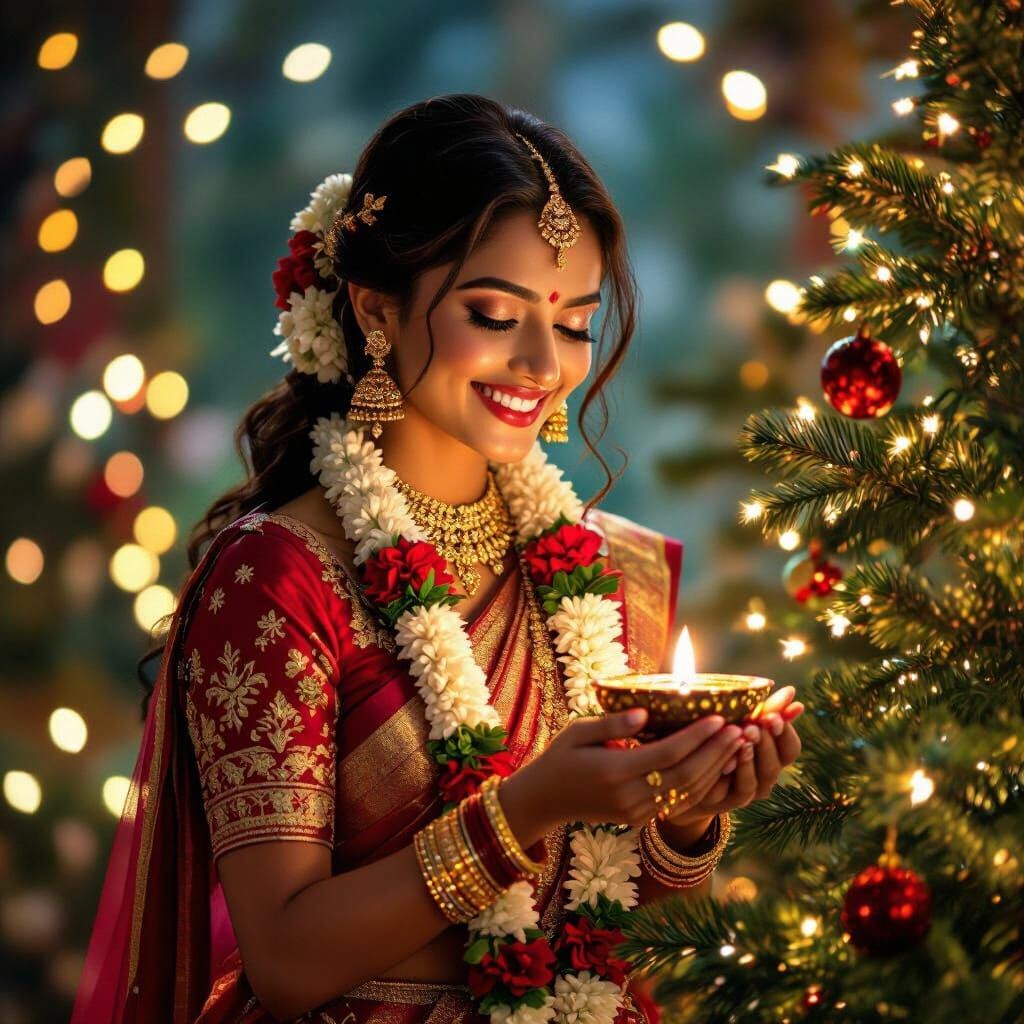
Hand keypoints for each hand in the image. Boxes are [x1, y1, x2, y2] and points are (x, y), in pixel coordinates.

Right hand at [515, 708, 744, 830]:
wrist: (545, 800)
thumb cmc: (561, 756)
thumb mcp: (577, 731)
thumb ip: (612, 723)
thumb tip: (646, 713)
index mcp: (614, 772)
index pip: (668, 754)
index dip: (697, 737)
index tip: (720, 718)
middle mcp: (630, 796)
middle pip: (686, 776)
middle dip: (717, 753)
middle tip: (741, 728)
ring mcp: (637, 812)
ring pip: (688, 792)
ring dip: (717, 769)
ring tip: (737, 744)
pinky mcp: (640, 818)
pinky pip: (679, 801)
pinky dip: (703, 783)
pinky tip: (718, 764)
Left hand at [663, 686, 803, 824]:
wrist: (679, 773)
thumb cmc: (710, 739)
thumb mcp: (735, 721)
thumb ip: (762, 709)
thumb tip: (791, 691)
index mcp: (769, 754)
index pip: (790, 747)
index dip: (786, 732)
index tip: (774, 715)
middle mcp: (763, 775)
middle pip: (779, 762)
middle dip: (769, 741)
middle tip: (758, 724)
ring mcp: (748, 791)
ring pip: (763, 777)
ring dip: (755, 755)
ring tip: (746, 737)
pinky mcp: (728, 802)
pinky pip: (742, 791)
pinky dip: (739, 773)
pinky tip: (729, 758)